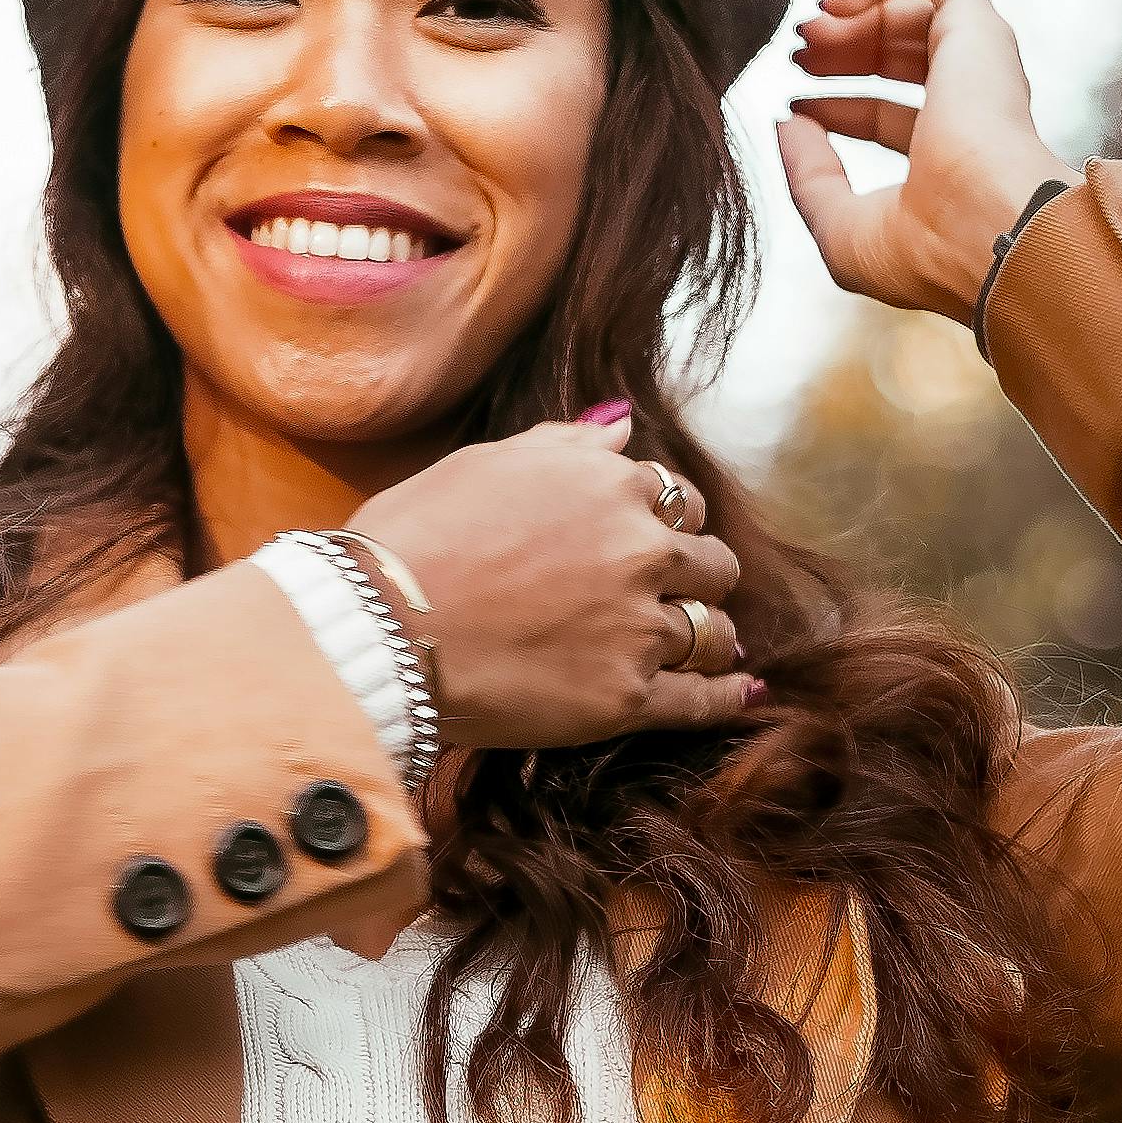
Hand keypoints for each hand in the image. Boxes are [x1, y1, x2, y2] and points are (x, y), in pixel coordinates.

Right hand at [361, 409, 757, 750]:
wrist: (380, 624)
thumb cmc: (414, 537)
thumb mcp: (488, 462)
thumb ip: (567, 444)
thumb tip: (621, 422)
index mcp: (612, 486)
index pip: (676, 499)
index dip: (668, 520)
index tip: (655, 538)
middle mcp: (641, 551)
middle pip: (710, 563)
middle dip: (697, 574)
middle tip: (678, 591)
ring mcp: (639, 627)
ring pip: (712, 630)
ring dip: (709, 634)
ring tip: (706, 644)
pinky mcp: (626, 697)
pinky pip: (701, 700)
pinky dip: (726, 696)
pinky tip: (741, 692)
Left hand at [777, 0, 1074, 318]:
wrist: (988, 233)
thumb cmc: (926, 250)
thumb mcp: (842, 228)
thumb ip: (810, 178)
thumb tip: (789, 123)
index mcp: (948, 157)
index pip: (887, 114)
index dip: (835, 104)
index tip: (793, 104)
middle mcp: (971, 106)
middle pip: (899, 57)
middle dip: (840, 48)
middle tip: (794, 54)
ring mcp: (979, 65)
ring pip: (915, 10)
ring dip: (852, 13)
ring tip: (806, 30)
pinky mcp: (980, 27)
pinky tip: (836, 4)